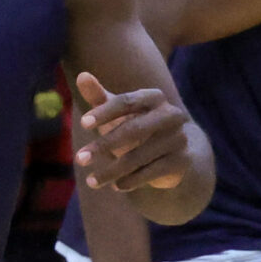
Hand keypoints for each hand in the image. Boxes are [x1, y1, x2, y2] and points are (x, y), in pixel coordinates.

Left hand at [73, 73, 200, 196]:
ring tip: (91, 182)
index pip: (126, 101)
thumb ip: (99, 96)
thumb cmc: (136, 126)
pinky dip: (131, 181)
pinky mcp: (182, 160)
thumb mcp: (117, 113)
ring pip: (139, 156)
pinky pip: (151, 172)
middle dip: (103, 145)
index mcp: (154, 97)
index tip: (83, 123)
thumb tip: (82, 75)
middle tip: (79, 159)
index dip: (104, 112)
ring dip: (112, 171)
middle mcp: (171, 115)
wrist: (172, 153)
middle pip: (133, 129)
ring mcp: (179, 138)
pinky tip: (116, 186)